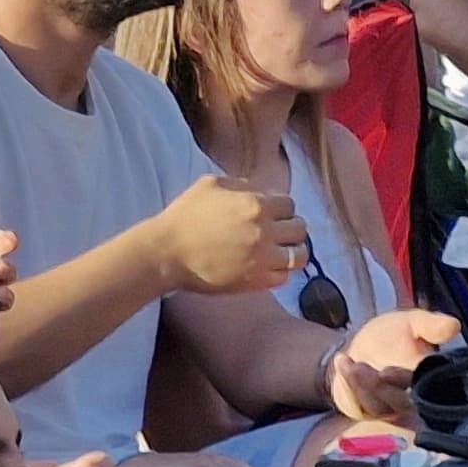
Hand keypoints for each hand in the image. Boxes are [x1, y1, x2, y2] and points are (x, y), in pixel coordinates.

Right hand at [149, 174, 307, 295]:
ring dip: (293, 250)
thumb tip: (260, 191)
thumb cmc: (184, 216)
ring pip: (300, 255)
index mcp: (255, 204)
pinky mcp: (256, 282)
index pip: (289, 204)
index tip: (271, 213)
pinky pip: (284, 277)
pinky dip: (280, 271)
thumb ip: (241, 184)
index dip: (280, 207)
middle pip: (299, 228)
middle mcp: (265, 231)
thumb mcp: (210, 184)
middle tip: (278, 231)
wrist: (167, 253)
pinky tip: (267, 265)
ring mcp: (262, 259)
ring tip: (282, 250)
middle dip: (290, 227)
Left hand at [327, 308, 461, 423]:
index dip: (407, 381)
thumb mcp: (412, 323)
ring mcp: (392, 411)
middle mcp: (415, 401)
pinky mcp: (371, 415)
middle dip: (379, 387)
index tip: (386, 372)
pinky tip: (342, 363)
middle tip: (360, 368)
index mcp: (431, 379)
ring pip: (378, 407)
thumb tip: (454, 325)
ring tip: (351, 364)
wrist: (363, 347)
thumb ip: (431, 325)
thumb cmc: (394, 336)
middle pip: (401, 403)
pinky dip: (348, 387)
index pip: (426, 387)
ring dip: (361, 387)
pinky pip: (360, 408)